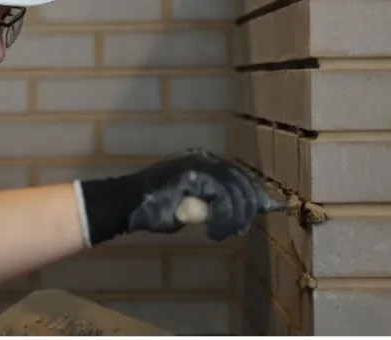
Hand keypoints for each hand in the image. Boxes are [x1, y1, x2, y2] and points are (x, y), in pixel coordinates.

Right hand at [76, 148, 287, 245]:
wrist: (127, 203)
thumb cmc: (155, 207)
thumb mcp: (189, 205)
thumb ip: (209, 204)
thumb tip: (234, 212)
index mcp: (202, 161)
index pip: (236, 173)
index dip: (251, 190)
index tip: (263, 208)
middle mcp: (202, 157)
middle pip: (238, 178)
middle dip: (246, 205)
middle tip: (241, 228)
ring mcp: (196, 162)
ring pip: (232, 187)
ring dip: (234, 214)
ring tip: (222, 232)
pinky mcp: (192, 173)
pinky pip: (220, 194)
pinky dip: (223, 215)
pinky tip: (214, 230)